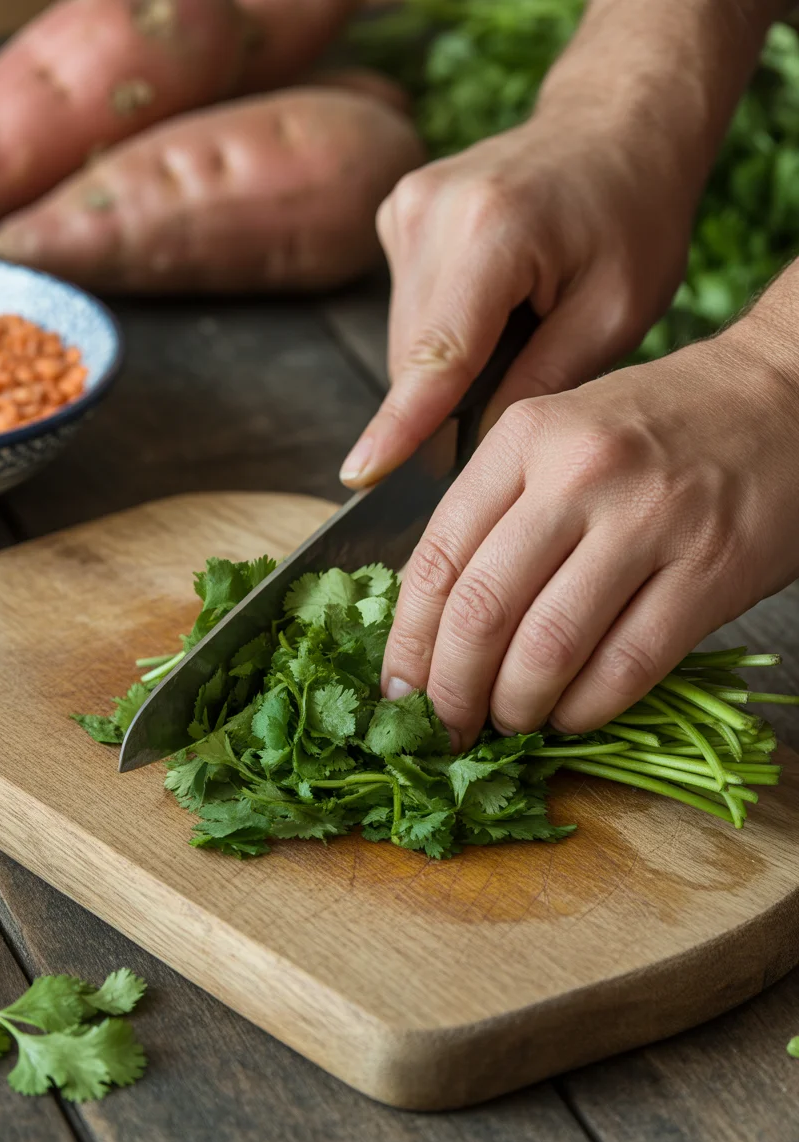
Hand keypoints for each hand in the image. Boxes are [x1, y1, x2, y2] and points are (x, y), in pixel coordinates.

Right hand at [339, 108, 696, 485]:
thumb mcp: (616, 313)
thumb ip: (542, 383)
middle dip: (452, 400)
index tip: (361, 475)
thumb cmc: (632, 217)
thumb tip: (473, 448)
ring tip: (518, 329)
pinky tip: (493, 306)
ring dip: (450, 365)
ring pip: (406, 340)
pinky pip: (407, 310)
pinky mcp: (397, 214)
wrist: (616, 127)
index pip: (435, 354)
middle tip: (521, 386)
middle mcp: (431, 212)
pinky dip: (443, 331)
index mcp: (493, 231)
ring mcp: (405, 207)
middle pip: (416, 356)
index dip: (399, 424)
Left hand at [380, 314, 798, 748]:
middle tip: (445, 727)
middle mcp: (579, 474)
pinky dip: (586, 709)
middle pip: (482, 610)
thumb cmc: (660, 423)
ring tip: (509, 722)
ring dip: (516, 707)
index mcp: (526, 437)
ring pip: (548, 648)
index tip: (397, 690)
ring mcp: (649, 522)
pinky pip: (627, 666)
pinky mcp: (710, 571)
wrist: (781, 397)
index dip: (407, 642)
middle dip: (451, 690)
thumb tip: (434, 623)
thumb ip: (497, 510)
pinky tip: (571, 715)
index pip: (437, 556)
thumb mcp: (560, 434)